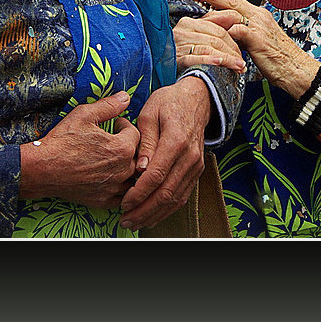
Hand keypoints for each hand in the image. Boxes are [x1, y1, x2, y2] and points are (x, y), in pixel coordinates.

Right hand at [18, 92, 139, 208]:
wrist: (42, 169)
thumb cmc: (62, 141)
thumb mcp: (84, 114)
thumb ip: (109, 106)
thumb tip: (126, 96)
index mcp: (122, 148)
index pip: (135, 134)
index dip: (124, 125)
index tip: (116, 124)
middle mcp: (122, 170)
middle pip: (137, 156)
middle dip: (128, 145)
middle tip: (114, 140)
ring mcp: (113, 188)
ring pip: (132, 177)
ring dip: (126, 167)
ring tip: (112, 158)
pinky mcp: (103, 201)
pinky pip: (122, 195)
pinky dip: (119, 187)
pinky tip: (109, 178)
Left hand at [119, 77, 208, 228]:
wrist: (196, 99)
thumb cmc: (168, 103)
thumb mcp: (149, 113)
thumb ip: (145, 141)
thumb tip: (140, 168)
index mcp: (176, 141)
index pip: (156, 175)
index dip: (139, 193)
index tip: (124, 202)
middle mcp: (189, 157)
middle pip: (166, 192)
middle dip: (144, 210)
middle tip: (126, 220)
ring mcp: (195, 166)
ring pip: (176, 199)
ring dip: (155, 214)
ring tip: (135, 222)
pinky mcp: (196, 170)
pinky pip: (183, 195)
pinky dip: (168, 209)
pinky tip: (153, 216)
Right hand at [173, 16, 245, 72]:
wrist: (164, 70)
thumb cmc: (184, 52)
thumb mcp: (200, 35)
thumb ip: (216, 24)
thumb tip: (235, 15)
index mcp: (189, 23)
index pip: (218, 29)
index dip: (233, 41)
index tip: (241, 54)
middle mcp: (182, 31)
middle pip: (215, 39)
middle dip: (232, 52)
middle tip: (241, 63)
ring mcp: (178, 45)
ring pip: (208, 48)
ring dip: (225, 59)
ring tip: (237, 67)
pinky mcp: (175, 59)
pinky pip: (194, 59)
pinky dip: (208, 61)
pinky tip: (218, 64)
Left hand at [190, 0, 320, 98]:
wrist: (297, 69)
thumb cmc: (279, 58)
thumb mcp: (258, 41)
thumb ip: (243, 33)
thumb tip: (227, 31)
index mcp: (259, 16)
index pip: (235, 0)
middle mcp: (259, 17)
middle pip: (232, 0)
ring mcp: (259, 27)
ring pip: (233, 13)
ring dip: (214, 11)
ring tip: (200, 9)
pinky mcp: (259, 40)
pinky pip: (239, 31)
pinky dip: (227, 30)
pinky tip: (216, 30)